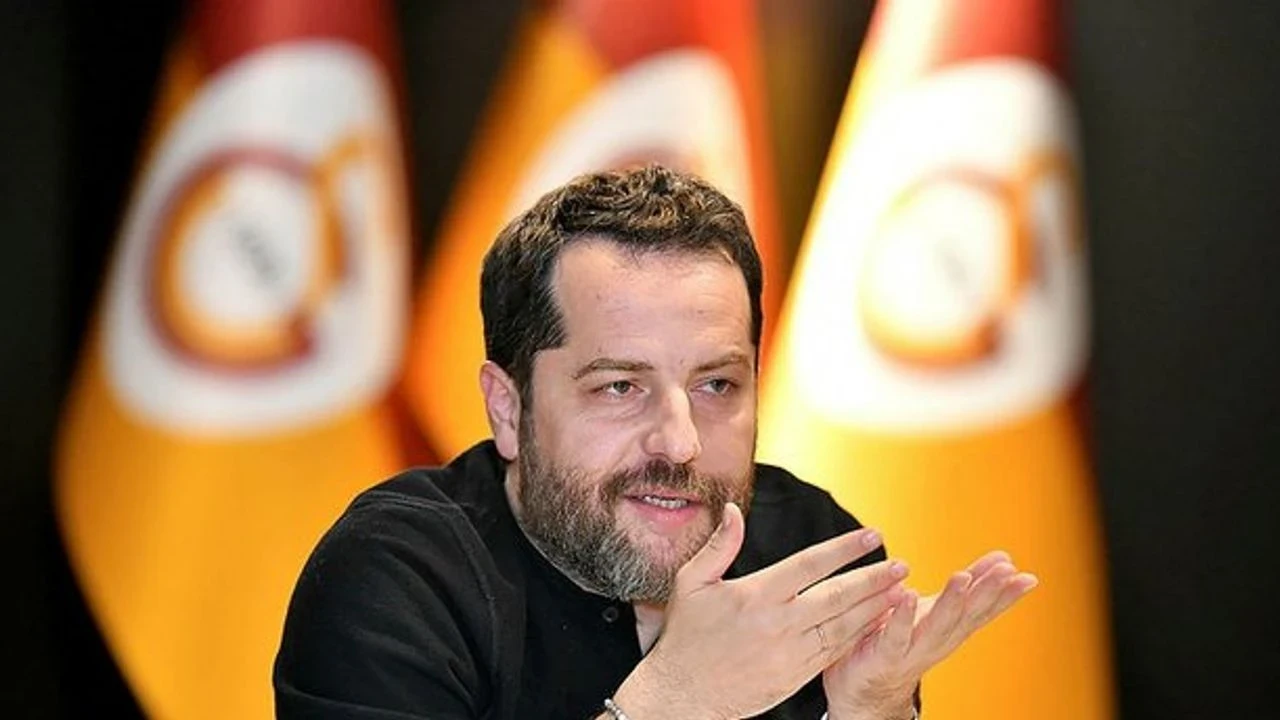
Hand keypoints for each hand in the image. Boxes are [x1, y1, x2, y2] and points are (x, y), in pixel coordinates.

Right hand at [610, 503, 904, 719]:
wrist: (683, 695)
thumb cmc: (686, 637)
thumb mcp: (691, 583)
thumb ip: (719, 546)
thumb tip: (734, 511)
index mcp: (756, 595)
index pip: (810, 565)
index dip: (844, 549)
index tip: (871, 536)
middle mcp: (778, 623)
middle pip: (836, 596)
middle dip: (873, 579)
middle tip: (902, 566)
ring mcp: (790, 652)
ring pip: (843, 627)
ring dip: (875, 609)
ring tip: (900, 593)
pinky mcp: (795, 675)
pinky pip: (834, 653)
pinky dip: (859, 638)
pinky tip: (876, 626)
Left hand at [822, 551, 1037, 719]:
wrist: (864, 687)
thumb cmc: (902, 639)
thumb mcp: (937, 607)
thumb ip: (968, 585)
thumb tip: (1003, 558)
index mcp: (952, 627)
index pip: (984, 609)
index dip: (1006, 595)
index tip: (1027, 577)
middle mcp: (938, 640)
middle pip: (967, 616)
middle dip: (987, 593)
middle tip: (1006, 571)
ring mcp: (913, 650)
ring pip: (937, 626)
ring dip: (951, 602)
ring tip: (962, 576)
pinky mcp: (885, 655)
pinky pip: (895, 636)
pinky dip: (902, 617)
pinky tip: (908, 595)